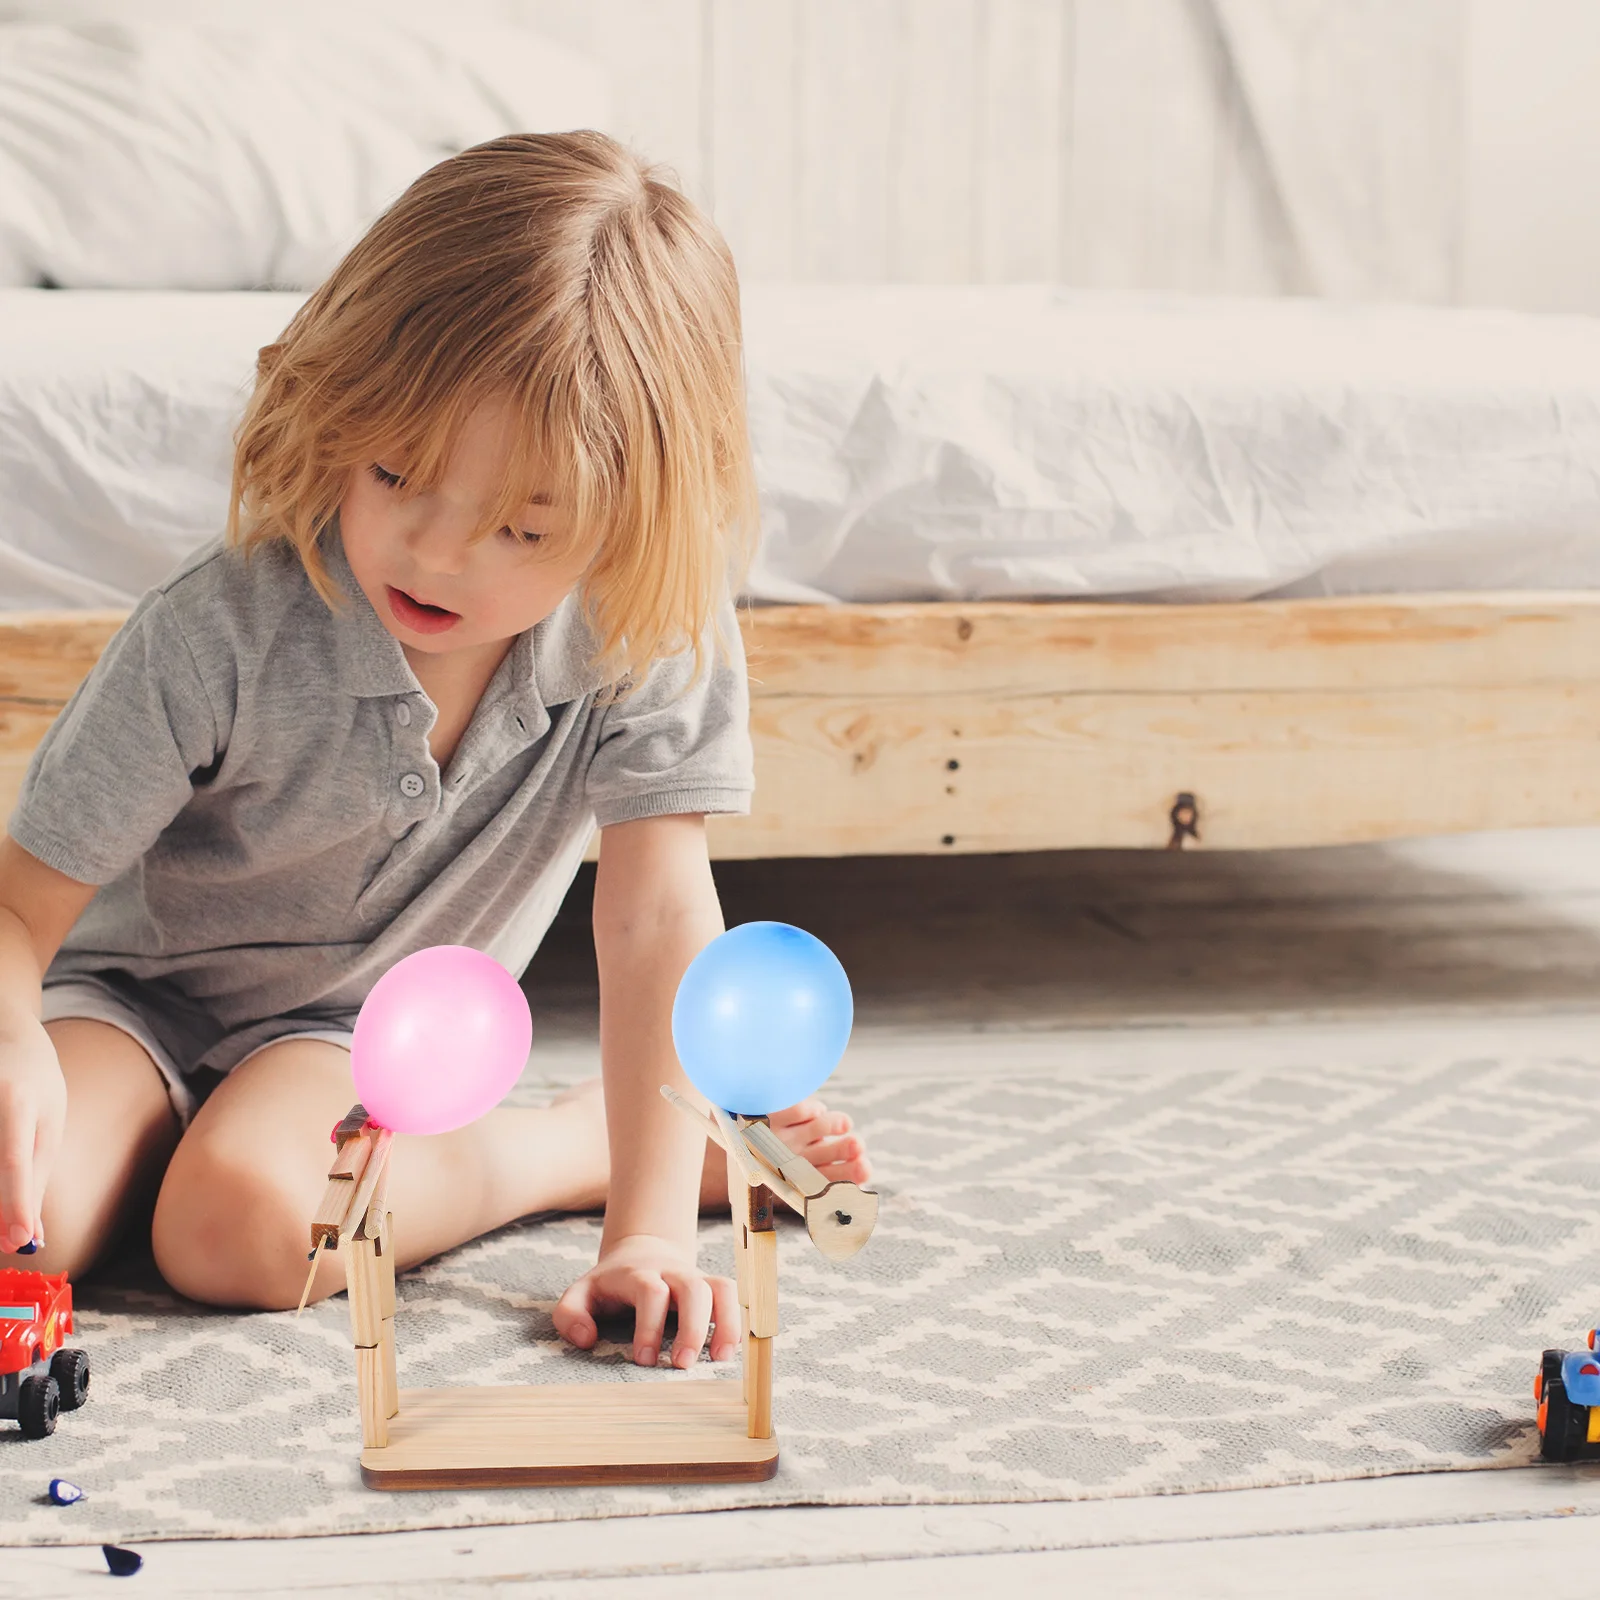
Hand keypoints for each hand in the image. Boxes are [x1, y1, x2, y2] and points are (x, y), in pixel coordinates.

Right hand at [0, 1018, 64, 1252]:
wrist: (3, 1033)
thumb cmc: (35, 1082)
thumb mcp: (49, 1122)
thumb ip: (36, 1177)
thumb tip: (31, 1233)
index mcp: (16, 1100)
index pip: (14, 1159)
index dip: (15, 1202)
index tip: (20, 1240)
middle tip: (10, 1239)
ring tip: (6, 1214)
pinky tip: (2, 1189)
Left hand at [552, 1233, 741, 1368]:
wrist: (641, 1252)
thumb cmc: (608, 1285)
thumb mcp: (579, 1294)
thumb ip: (570, 1315)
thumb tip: (587, 1339)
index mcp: (638, 1274)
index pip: (651, 1292)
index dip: (650, 1326)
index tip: (644, 1360)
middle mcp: (672, 1273)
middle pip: (693, 1288)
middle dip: (692, 1327)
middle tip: (682, 1365)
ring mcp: (695, 1277)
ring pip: (722, 1288)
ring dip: (726, 1322)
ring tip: (721, 1358)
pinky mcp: (711, 1288)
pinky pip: (733, 1297)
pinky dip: (736, 1321)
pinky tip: (730, 1350)